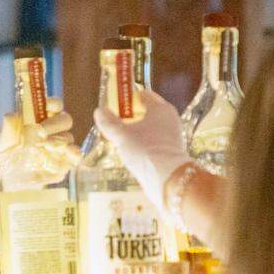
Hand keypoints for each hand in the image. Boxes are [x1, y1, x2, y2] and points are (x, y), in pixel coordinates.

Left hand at [0, 98, 79, 218]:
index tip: (47, 107)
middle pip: (65, 120)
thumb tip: (10, 117)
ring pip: (69, 140)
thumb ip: (5, 132)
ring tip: (47, 148)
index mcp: (37, 117)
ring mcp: (56, 149)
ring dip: (61, 143)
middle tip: (42, 133)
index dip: (54, 104)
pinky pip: (69, 162)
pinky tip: (61, 161)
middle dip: (55, 125)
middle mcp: (50, 131)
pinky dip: (67, 161)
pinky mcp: (58, 166)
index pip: (54, 105)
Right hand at [94, 90, 193, 209]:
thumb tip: (99, 111)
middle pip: (148, 112)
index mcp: (161, 108)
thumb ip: (109, 122)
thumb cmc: (144, 150)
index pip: (143, 95)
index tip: (116, 106)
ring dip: (138, 132)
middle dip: (132, 117)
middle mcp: (170, 119)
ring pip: (152, 128)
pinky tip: (134, 154)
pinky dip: (145, 144)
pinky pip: (155, 142)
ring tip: (123, 141)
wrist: (166, 178)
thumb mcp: (121, 135)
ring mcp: (173, 136)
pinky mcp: (173, 151)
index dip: (128, 99)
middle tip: (117, 124)